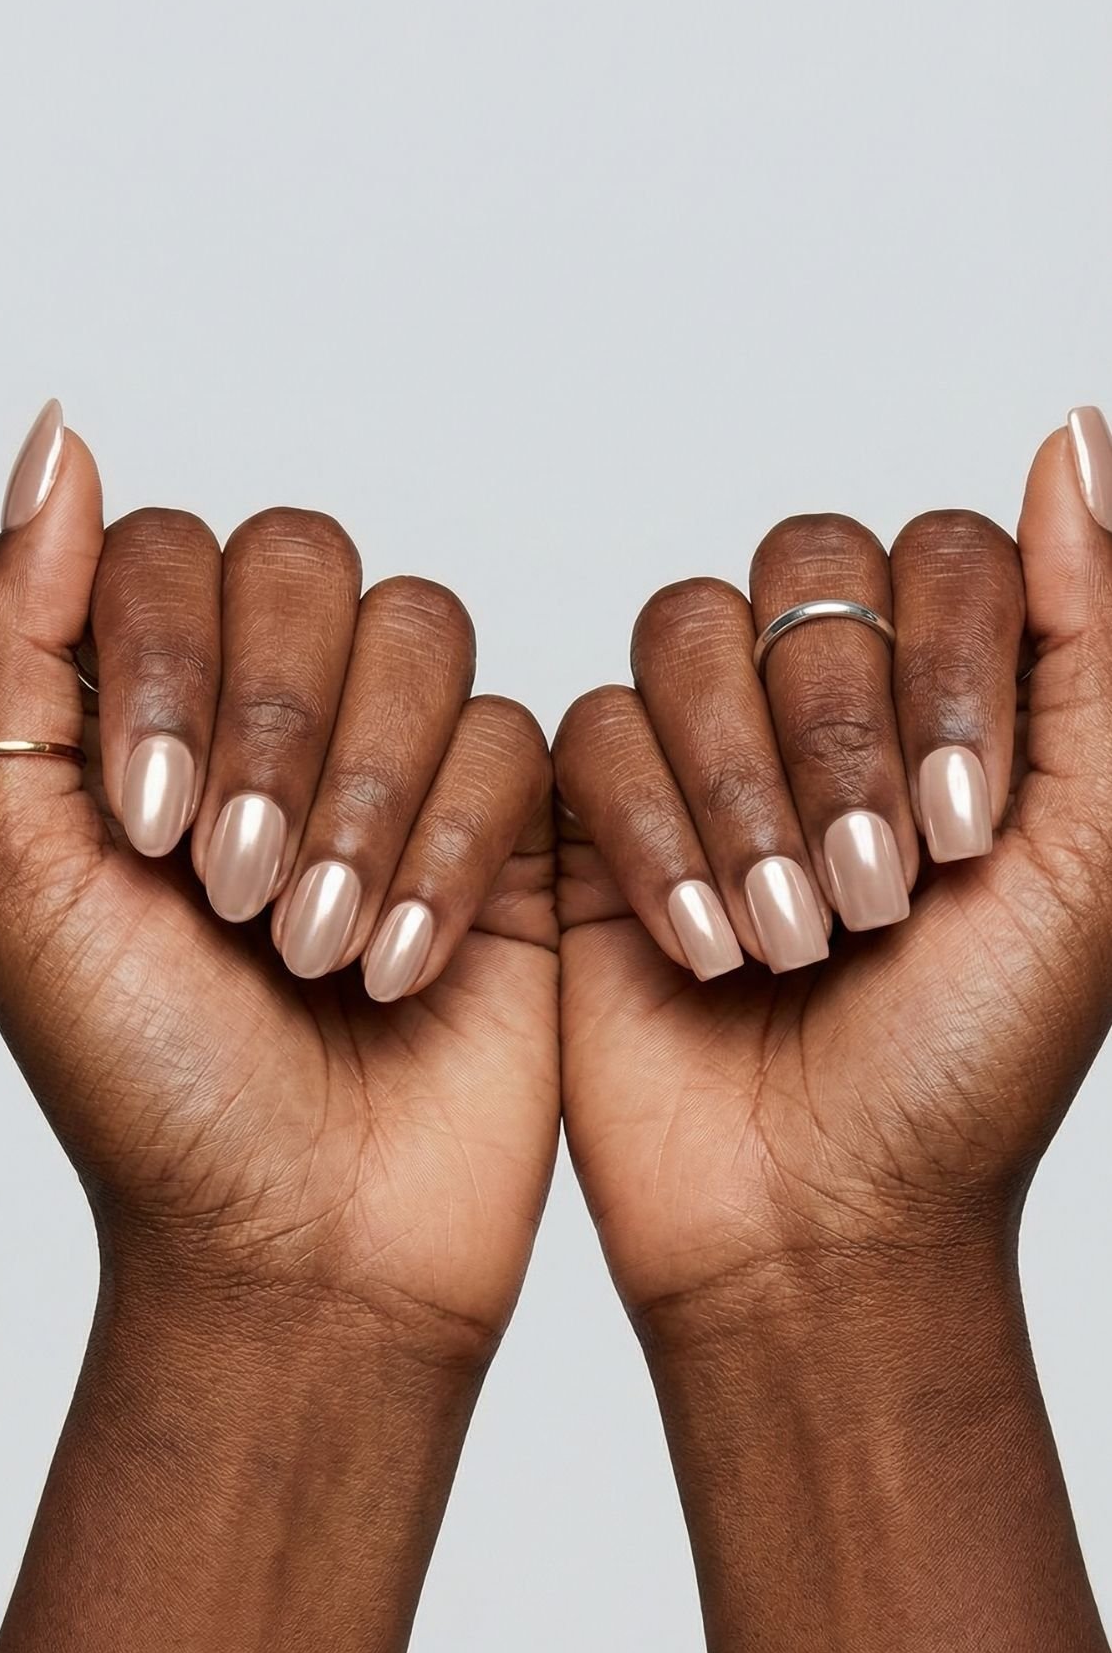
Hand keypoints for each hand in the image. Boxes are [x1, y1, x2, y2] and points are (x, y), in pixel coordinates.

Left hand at [0, 405, 557, 1356]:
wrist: (298, 1247)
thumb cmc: (146, 1083)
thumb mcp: (18, 861)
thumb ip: (12, 643)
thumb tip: (62, 431)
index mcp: (140, 711)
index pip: (170, 550)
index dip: (168, 662)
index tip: (147, 827)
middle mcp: (271, 716)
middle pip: (308, 562)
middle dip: (279, 731)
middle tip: (239, 894)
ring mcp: (398, 765)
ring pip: (425, 630)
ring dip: (368, 796)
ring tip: (321, 947)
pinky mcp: (512, 827)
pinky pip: (518, 736)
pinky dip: (455, 849)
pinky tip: (409, 967)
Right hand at [555, 414, 1111, 1314]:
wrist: (824, 1222)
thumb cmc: (970, 1065)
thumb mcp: (1088, 855)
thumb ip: (1096, 640)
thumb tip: (1073, 430)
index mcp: (959, 700)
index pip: (938, 553)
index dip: (945, 669)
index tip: (966, 838)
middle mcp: (832, 705)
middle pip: (803, 572)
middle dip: (838, 745)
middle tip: (872, 903)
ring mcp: (708, 755)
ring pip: (686, 630)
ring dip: (743, 791)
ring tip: (788, 937)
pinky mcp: (598, 820)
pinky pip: (591, 733)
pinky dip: (650, 834)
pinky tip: (700, 945)